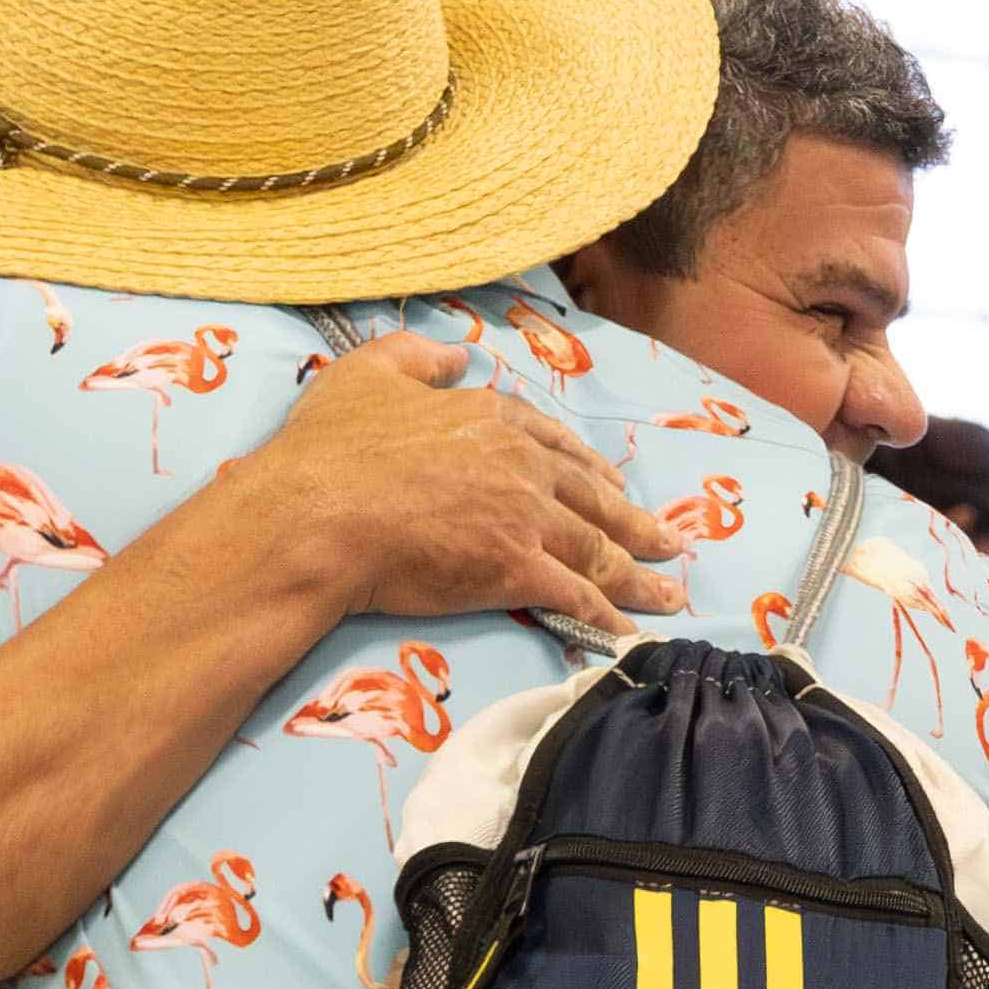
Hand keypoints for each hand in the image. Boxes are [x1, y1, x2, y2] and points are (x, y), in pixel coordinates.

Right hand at [229, 337, 685, 629]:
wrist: (317, 513)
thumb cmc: (331, 447)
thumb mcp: (369, 371)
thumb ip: (417, 356)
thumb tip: (456, 357)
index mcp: (492, 418)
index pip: (556, 443)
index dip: (590, 467)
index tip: (613, 483)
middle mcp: (522, 465)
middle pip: (594, 498)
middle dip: (637, 523)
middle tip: (670, 541)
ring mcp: (524, 519)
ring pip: (598, 549)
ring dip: (639, 574)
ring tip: (668, 593)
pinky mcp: (514, 570)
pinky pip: (575, 596)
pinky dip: (607, 616)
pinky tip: (628, 632)